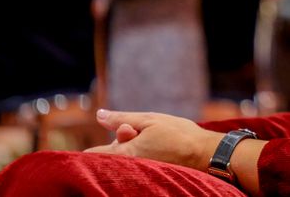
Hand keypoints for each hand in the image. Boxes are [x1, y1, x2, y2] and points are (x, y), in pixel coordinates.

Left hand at [86, 109, 221, 170]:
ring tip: (155, 137)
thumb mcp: (149, 119)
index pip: (96, 155)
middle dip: (123, 137)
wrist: (205, 154)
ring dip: (135, 144)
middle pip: (114, 151)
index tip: (84, 151)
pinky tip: (159, 146)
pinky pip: (139, 162)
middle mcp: (129, 167)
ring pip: (128, 155)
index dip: (89, 151)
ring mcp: (141, 172)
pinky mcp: (151, 175)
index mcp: (125, 153)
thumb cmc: (178, 134)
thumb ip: (121, 119)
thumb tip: (99, 115)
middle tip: (138, 128)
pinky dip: (144, 152)